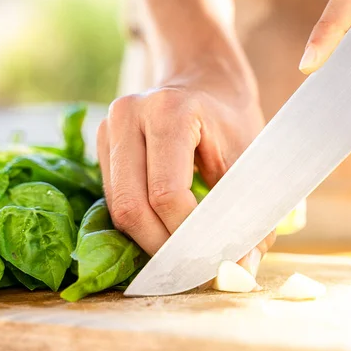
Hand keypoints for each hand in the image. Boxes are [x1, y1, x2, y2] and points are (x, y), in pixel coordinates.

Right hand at [97, 66, 276, 276]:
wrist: (203, 78)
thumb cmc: (231, 118)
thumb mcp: (249, 160)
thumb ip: (247, 215)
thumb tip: (240, 272)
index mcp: (171, 111)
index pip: (167, 194)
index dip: (188, 236)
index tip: (211, 259)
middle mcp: (129, 114)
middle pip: (132, 207)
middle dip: (162, 248)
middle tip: (191, 269)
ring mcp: (109, 127)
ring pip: (117, 207)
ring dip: (147, 240)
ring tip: (179, 255)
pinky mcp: (102, 143)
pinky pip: (113, 198)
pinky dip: (138, 223)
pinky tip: (162, 231)